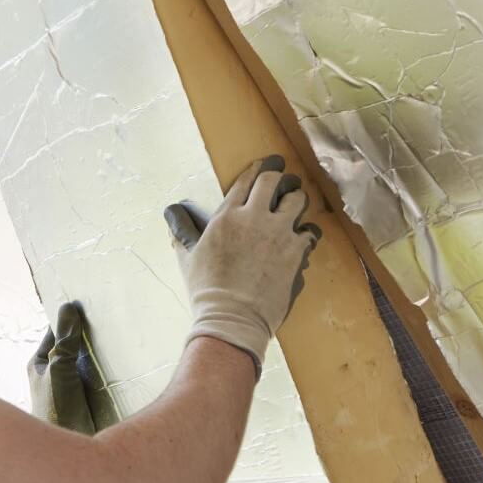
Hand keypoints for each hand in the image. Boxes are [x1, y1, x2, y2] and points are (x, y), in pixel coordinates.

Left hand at [28, 300, 119, 435]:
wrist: (70, 446)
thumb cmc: (56, 408)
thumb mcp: (60, 369)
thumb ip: (66, 341)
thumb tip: (69, 308)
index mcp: (40, 363)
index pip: (56, 332)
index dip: (70, 318)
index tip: (89, 301)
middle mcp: (55, 372)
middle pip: (74, 346)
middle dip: (90, 334)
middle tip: (112, 316)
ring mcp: (73, 385)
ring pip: (89, 361)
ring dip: (103, 353)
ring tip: (123, 336)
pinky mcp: (90, 397)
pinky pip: (101, 376)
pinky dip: (111, 369)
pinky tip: (126, 363)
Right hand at [164, 155, 321, 374]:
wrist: (233, 318)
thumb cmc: (207, 289)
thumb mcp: (187, 255)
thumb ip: (182, 228)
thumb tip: (171, 211)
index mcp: (227, 215)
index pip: (247, 179)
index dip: (259, 168)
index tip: (267, 165)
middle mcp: (255, 217)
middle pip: (275, 180)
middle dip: (282, 177)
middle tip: (285, 181)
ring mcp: (279, 233)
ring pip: (298, 200)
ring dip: (297, 201)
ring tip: (295, 206)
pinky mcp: (297, 252)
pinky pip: (310, 232)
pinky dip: (307, 233)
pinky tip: (303, 238)